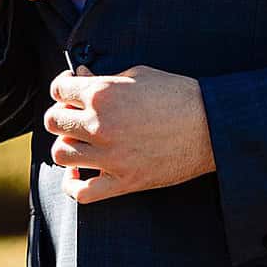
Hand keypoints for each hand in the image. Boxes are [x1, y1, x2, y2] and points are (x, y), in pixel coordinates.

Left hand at [45, 65, 215, 201]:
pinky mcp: (124, 181)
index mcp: (102, 93)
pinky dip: (73, 184)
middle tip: (76, 117)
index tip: (72, 92)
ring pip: (61, 154)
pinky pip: (82, 192)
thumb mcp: (139, 74)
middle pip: (53, 122)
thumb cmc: (179, 95)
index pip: (58, 90)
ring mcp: (110, 156)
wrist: (212, 125)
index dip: (63, 89)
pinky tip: (78, 173)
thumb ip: (104, 77)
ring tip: (80, 143)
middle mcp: (100, 125)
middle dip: (62, 116)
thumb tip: (79, 76)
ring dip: (67, 146)